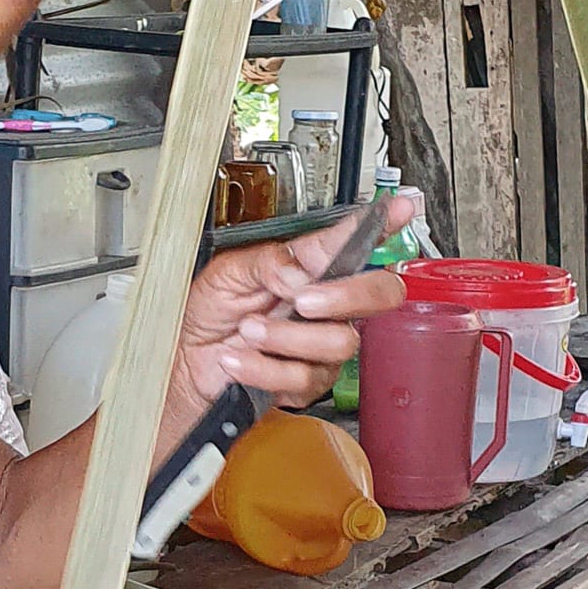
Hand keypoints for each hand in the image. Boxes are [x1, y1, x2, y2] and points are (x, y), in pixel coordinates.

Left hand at [173, 208, 413, 410]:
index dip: (384, 224)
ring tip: (248, 331)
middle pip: (378, 295)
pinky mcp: (305, 381)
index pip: (354, 242)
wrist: (185, 363)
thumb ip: (269, 262)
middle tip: (303, 301)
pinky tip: (240, 359)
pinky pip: (303, 376)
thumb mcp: (227, 271)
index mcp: (308, 267)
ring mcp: (319, 345)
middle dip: (345, 296)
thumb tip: (301, 272)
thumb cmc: (207, 313)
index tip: (402, 207)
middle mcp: (324, 305)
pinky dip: (263, 367)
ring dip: (285, 337)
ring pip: (338, 341)